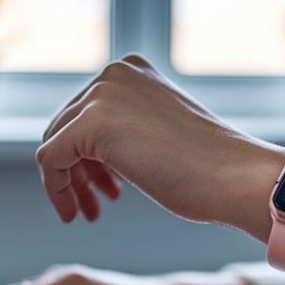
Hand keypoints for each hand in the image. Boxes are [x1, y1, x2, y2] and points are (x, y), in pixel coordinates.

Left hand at [36, 55, 284, 237]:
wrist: (233, 176)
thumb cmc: (209, 166)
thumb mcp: (159, 131)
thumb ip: (126, 126)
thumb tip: (89, 148)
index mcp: (132, 69)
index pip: (85, 111)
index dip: (88, 155)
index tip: (105, 189)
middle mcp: (113, 74)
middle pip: (67, 127)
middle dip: (79, 171)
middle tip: (96, 206)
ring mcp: (101, 95)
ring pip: (56, 144)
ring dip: (70, 184)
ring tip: (89, 213)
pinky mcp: (90, 124)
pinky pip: (51, 160)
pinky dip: (58, 190)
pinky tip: (76, 214)